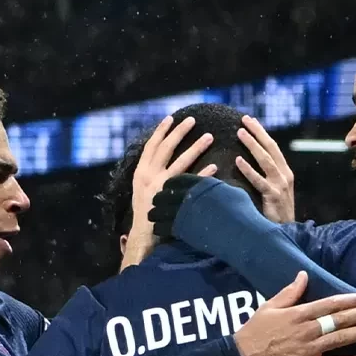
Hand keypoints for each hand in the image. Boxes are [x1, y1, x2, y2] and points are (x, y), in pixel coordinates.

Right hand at [122, 116, 217, 268]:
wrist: (143, 236)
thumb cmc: (146, 213)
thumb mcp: (142, 190)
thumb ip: (151, 174)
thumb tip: (161, 159)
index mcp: (140, 173)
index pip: (151, 147)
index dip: (160, 131)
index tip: (170, 118)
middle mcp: (149, 177)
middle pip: (166, 148)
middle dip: (179, 132)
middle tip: (193, 120)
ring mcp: (161, 188)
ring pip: (180, 162)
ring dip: (195, 148)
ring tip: (209, 136)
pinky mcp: (172, 199)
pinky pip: (191, 183)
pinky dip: (203, 174)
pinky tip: (214, 167)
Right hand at [233, 271, 355, 355]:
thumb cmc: (253, 332)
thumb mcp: (268, 307)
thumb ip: (289, 293)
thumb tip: (304, 275)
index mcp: (297, 315)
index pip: (328, 305)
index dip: (348, 301)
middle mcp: (307, 331)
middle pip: (338, 320)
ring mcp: (308, 350)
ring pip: (339, 340)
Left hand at [235, 116, 294, 222]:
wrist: (287, 233)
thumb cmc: (275, 214)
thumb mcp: (273, 191)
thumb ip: (265, 177)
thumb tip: (245, 162)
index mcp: (284, 172)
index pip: (272, 147)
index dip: (261, 133)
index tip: (250, 120)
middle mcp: (284, 175)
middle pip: (271, 148)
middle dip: (257, 132)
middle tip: (244, 119)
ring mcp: (280, 186)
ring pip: (266, 160)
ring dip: (252, 145)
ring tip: (239, 133)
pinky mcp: (274, 197)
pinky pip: (259, 181)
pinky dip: (248, 170)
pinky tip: (238, 161)